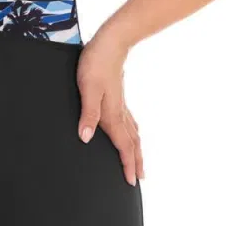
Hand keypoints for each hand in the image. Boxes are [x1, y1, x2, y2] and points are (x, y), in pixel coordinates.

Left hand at [75, 29, 143, 185]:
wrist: (110, 44)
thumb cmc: (96, 64)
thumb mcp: (87, 89)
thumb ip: (88, 114)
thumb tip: (85, 138)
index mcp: (112, 114)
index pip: (123, 145)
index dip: (126, 164)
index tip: (132, 181)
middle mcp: (120, 113)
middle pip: (131, 143)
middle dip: (136, 162)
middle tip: (140, 179)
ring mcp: (122, 105)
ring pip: (133, 133)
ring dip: (137, 150)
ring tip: (139, 162)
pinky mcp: (119, 98)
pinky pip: (130, 123)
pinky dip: (134, 135)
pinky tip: (133, 134)